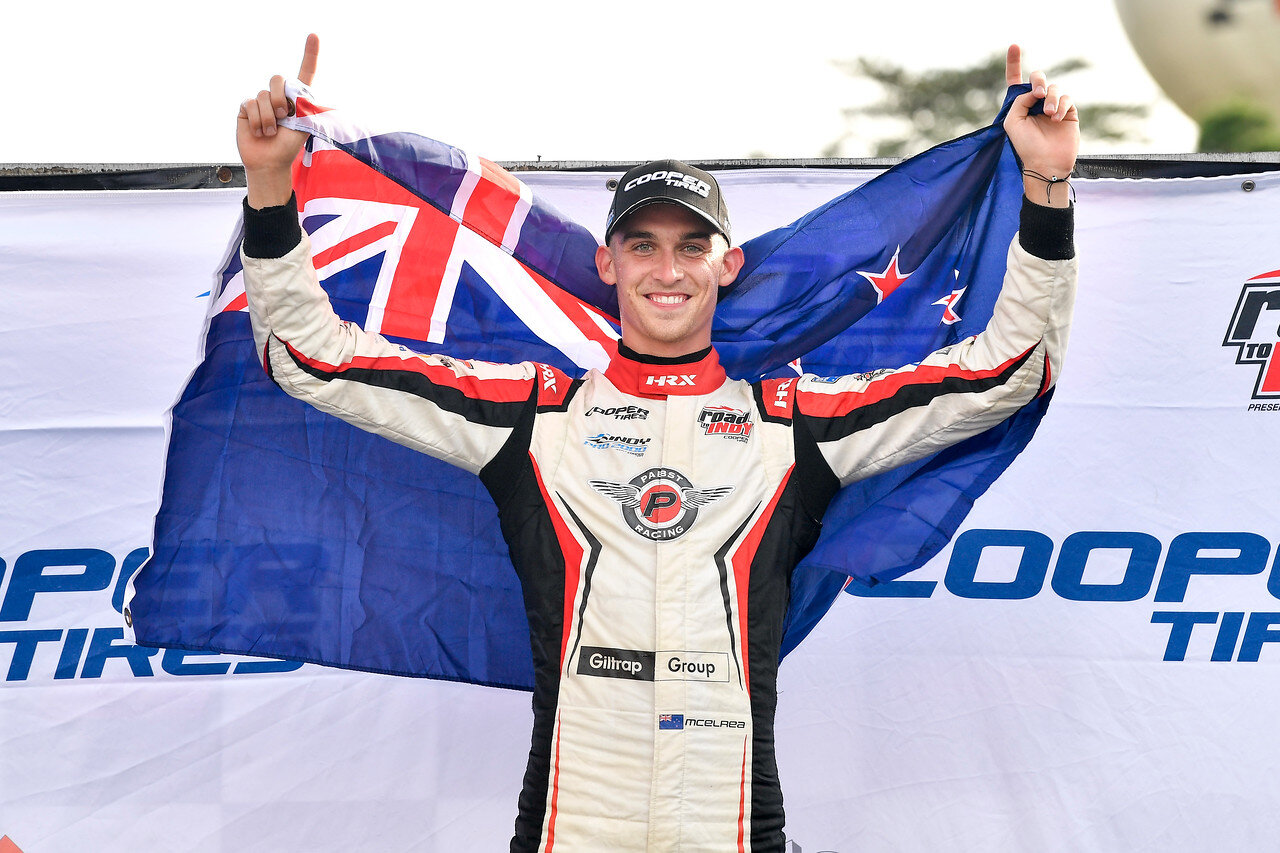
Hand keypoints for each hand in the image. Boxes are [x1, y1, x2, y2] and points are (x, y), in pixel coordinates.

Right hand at [237, 34, 319, 207]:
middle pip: (277, 79)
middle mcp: (279, 96)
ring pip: (262, 96)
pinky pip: (249, 104)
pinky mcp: (245, 108)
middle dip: (280, 99)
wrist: (269, 162)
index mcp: (297, 98)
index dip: (310, 54)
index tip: (314, 35)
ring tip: (270, 132)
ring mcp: (261, 101)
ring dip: (268, 118)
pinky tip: (258, 131)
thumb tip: (316, 98)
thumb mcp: (304, 125)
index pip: (305, 72)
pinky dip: (256, 120)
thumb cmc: (288, 147)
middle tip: (282, 117)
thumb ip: (307, 107)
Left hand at [1002, 45, 1078, 207]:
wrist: (1045, 163)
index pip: (1015, 79)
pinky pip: (1067, 99)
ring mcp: (1053, 106)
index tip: (1014, 45)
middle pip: (1038, 78)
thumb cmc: (1025, 145)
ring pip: (1055, 88)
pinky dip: (1061, 105)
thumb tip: (1036, 91)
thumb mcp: (1013, 122)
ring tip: (1049, 114)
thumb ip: (1020, 100)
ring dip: (1052, 99)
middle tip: (1038, 95)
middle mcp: (1036, 103)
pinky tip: (1056, 118)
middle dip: (1038, 81)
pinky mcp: (1068, 112)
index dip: (1014, 62)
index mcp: (1019, 104)